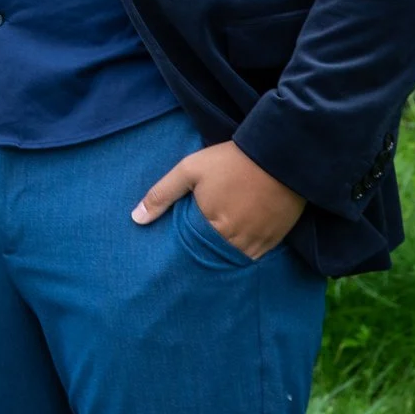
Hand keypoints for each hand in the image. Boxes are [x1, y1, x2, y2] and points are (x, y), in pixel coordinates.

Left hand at [133, 140, 304, 259]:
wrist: (278, 155)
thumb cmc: (230, 161)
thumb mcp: (189, 170)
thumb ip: (161, 195)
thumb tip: (136, 219)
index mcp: (212, 227)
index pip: (192, 250)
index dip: (187, 244)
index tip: (182, 238)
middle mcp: (237, 241)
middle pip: (215, 256)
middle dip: (206, 251)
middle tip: (200, 239)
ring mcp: (259, 241)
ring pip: (236, 258)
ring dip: (226, 252)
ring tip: (219, 239)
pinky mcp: (276, 238)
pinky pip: (257, 255)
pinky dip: (246, 250)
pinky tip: (240, 237)